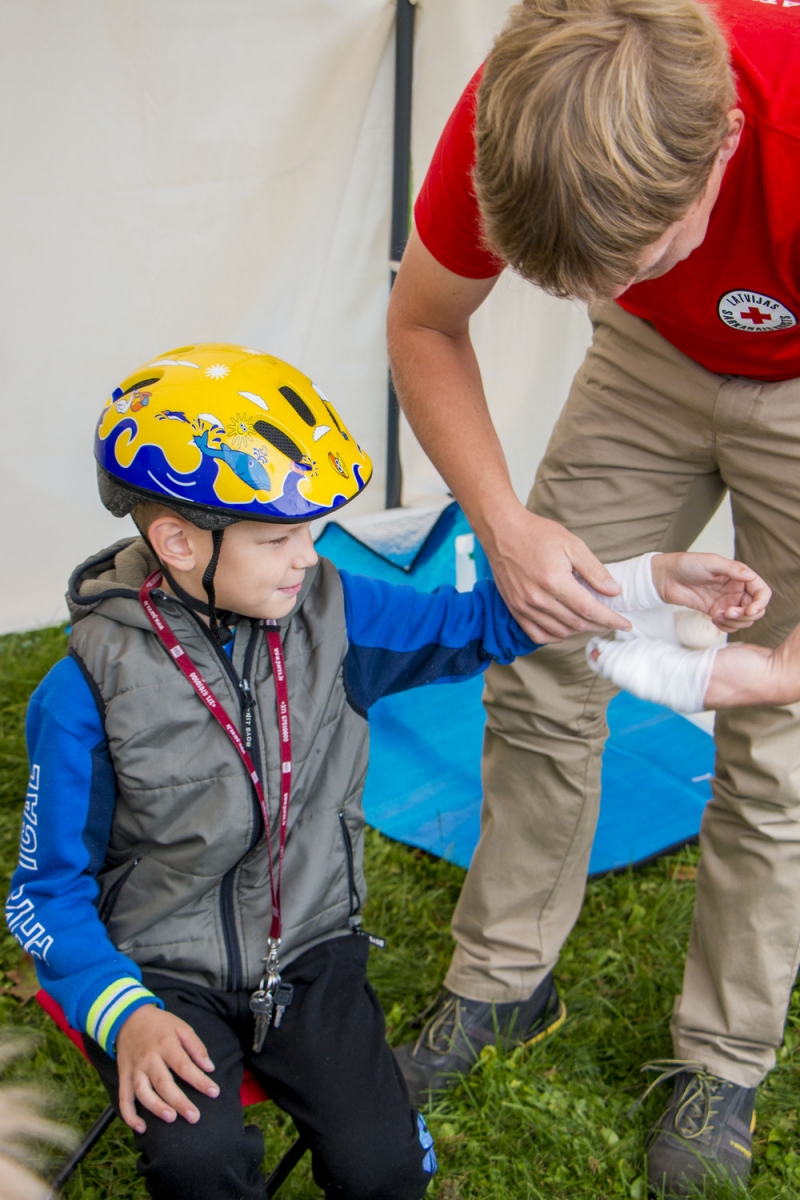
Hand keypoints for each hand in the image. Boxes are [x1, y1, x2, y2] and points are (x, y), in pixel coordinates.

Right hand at [115, 1004, 218, 1133]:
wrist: (128, 1018)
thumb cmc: (160, 1025)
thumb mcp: (181, 1027)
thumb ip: (196, 1046)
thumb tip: (210, 1067)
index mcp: (165, 1044)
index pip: (184, 1066)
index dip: (199, 1081)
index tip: (214, 1093)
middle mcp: (148, 1058)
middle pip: (163, 1083)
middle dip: (179, 1102)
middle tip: (194, 1117)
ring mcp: (133, 1069)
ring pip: (143, 1092)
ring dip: (156, 1108)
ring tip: (171, 1118)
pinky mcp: (123, 1076)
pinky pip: (123, 1099)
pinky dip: (129, 1116)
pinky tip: (141, 1128)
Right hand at [486, 507, 631, 641]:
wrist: (502, 531)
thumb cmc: (537, 534)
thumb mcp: (572, 544)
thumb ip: (594, 570)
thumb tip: (614, 591)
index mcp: (554, 581)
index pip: (589, 610)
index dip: (610, 620)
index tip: (625, 623)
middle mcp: (538, 598)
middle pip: (577, 624)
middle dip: (599, 626)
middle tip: (612, 621)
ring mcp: (524, 606)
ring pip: (560, 632)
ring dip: (580, 631)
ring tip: (592, 622)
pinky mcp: (515, 609)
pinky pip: (538, 635)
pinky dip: (556, 636)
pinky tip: (566, 628)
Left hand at [651, 553, 770, 632]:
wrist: (666, 577)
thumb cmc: (687, 564)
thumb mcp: (711, 562)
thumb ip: (732, 569)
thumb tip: (751, 576)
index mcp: (739, 576)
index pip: (762, 592)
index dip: (761, 603)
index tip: (750, 610)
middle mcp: (736, 590)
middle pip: (756, 609)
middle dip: (746, 615)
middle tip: (729, 612)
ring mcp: (726, 602)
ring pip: (744, 620)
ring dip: (735, 622)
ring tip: (718, 615)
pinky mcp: (715, 612)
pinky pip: (729, 625)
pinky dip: (726, 627)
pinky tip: (714, 619)